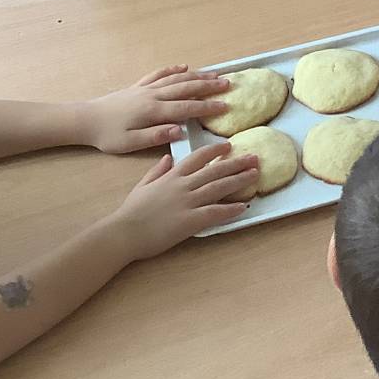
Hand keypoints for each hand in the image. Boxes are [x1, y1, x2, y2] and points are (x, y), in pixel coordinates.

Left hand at [80, 64, 231, 153]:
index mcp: (153, 111)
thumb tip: (180, 131)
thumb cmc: (107, 136)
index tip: (225, 106)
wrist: (85, 120)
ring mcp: (146, 88)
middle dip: (208, 86)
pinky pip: (159, 74)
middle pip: (186, 88)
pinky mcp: (138, 86)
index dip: (207, 107)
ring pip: (176, 78)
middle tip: (228, 83)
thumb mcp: (130, 143)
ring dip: (197, 75)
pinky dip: (173, 69)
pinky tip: (184, 66)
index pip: (186, 108)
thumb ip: (155, 136)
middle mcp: (153, 95)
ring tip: (215, 74)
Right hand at [101, 143, 256, 260]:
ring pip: (219, 187)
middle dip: (237, 163)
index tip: (229, 146)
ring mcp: (187, 202)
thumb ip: (157, 170)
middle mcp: (183, 185)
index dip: (215, 150)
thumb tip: (168, 157)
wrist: (123, 233)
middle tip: (255, 158)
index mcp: (172, 176)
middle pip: (215, 170)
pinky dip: (230, 208)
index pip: (198, 157)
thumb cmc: (131, 211)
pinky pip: (214, 212)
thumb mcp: (143, 185)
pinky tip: (243, 206)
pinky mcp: (190, 220)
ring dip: (239, 180)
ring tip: (255, 175)